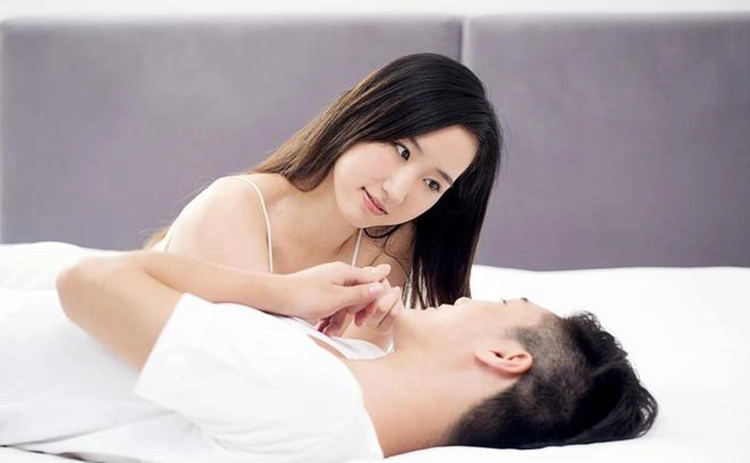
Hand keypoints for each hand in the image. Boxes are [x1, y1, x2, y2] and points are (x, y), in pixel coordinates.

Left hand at [273, 262, 390, 319]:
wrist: (274, 298)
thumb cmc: (304, 296)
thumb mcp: (338, 299)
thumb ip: (361, 294)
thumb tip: (381, 286)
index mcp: (344, 272)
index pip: (371, 281)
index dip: (374, 299)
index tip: (369, 315)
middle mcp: (337, 275)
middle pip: (358, 294)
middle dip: (354, 312)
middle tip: (354, 323)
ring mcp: (326, 285)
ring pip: (343, 304)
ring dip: (338, 320)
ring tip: (329, 332)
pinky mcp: (317, 295)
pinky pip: (330, 307)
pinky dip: (328, 319)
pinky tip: (322, 330)